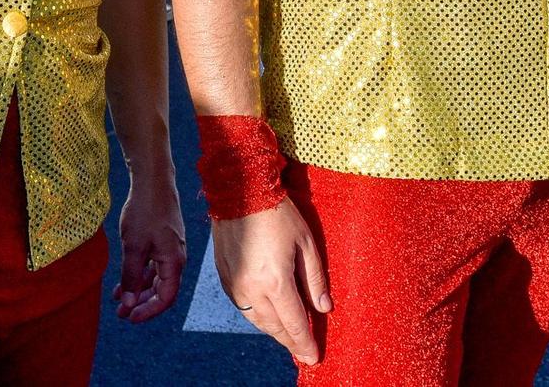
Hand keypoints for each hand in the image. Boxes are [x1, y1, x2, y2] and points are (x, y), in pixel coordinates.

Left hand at [113, 167, 185, 323]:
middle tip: (121, 314)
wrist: (153, 180)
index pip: (165, 297)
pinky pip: (152, 264)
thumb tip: (128, 302)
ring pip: (154, 278)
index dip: (148, 311)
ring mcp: (169, 248)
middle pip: (161, 290)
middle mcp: (175, 258)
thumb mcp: (134, 246)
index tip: (129, 318)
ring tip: (117, 300)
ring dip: (137, 290)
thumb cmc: (145, 211)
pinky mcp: (162, 240)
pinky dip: (138, 274)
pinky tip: (122, 280)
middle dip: (141, 303)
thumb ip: (131, 276)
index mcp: (174, 262)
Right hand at [211, 198, 329, 364]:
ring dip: (274, 331)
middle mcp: (252, 290)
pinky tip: (268, 316)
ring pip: (257, 321)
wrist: (239, 192)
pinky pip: (243, 307)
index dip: (305, 343)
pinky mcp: (224, 278)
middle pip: (275, 327)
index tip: (314, 357)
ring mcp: (235, 285)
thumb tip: (324, 307)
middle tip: (303, 351)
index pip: (295, 324)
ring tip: (288, 337)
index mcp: (276, 282)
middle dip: (291, 341)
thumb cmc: (278, 213)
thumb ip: (315, 279)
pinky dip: (258, 316)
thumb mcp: (306, 243)